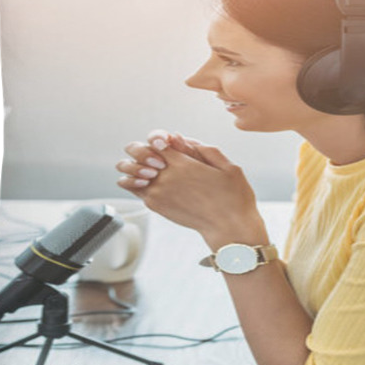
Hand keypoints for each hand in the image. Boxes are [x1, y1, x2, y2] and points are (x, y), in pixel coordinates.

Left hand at [116, 131, 264, 241]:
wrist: (228, 228)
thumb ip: (203, 149)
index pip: (155, 140)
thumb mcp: (228, 166)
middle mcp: (166, 178)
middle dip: (144, 149)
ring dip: (137, 165)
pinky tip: (149, 180)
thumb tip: (178, 137)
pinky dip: (135, 180)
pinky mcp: (155, 205)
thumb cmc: (233, 197)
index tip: (168, 143)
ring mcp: (158, 193)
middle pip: (139, 152)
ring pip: (131, 170)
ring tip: (151, 168)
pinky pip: (134, 187)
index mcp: (183, 164)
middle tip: (157, 155)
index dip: (160, 138)